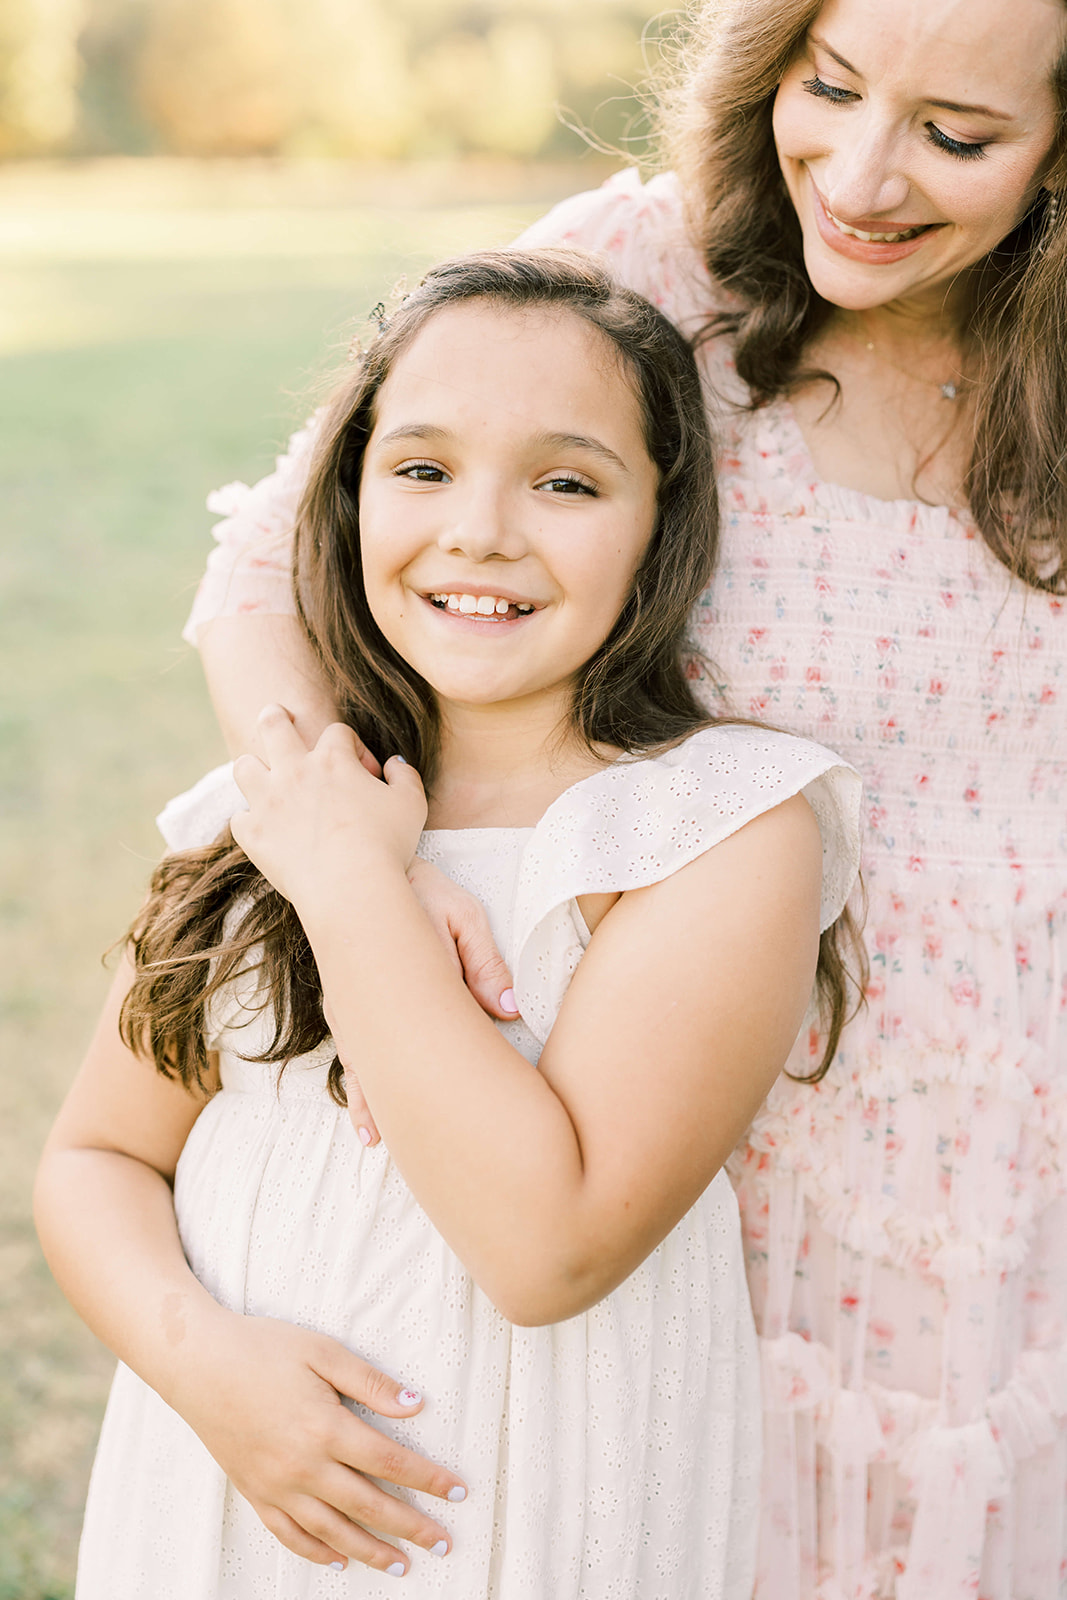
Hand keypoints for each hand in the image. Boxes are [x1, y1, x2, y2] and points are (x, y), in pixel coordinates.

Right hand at [174, 1311, 466, 1573]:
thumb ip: (370, 1382)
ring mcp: (276, 1485)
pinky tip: (339, 1560)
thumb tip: (415, 1403)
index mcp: (327, 1427)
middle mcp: (304, 1466)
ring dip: (370, 1550)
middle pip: (369, 1505)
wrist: (197, 1363)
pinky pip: (290, 1534)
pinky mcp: (254, 1493)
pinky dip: (317, 1551)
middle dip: (411, 1526)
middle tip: (444, 1542)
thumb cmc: (263, 1348)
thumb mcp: (322, 1350)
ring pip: (333, 1530)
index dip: (428, 1479)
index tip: (458, 1491)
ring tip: (401, 1565)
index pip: (391, 1462)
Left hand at [231, 706, 425, 909]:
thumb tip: (394, 763)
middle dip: (275, 717)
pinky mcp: (253, 834)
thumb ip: (405, 776)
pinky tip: (265, 829)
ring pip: (244, 767)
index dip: (353, 747)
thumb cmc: (386, 845)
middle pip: (273, 726)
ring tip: (263, 775)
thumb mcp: (412, 805)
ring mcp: (268, 802)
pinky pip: (240, 818)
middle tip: (278, 716)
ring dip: (254, 768)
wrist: (350, 887)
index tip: (364, 772)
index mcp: (333, 760)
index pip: (337, 733)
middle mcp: (294, 772)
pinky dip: (251, 821)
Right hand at [339, 860, 516, 1144]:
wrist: (363, 872)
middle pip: (388, 1056)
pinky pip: (351, 1055)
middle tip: (413, 1140)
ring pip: (361, 1062)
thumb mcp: (462, 915)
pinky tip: (366, 1123)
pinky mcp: (343, 1008)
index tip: (470, 1103)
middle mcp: (370, 994)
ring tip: (378, 1141)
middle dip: (400, 1098)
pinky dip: (359, 1088)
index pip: (434, 1024)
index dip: (453, 1065)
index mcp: (407, 970)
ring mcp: (351, 1004)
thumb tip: (510, 1011)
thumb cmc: (424, 893)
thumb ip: (485, 962)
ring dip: (370, 1101)